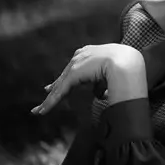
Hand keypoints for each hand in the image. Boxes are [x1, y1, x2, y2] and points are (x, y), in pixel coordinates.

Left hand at [31, 44, 145, 114]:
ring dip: (50, 100)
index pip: (75, 67)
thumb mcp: (112, 73)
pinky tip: (43, 111)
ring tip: (39, 111)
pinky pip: (60, 92)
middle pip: (64, 75)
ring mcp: (75, 65)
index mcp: (91, 53)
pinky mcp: (72, 75)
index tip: (58, 84)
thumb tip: (100, 94)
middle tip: (46, 92)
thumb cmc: (125, 65)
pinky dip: (51, 103)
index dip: (67, 77)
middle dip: (55, 86)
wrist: (125, 61)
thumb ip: (103, 82)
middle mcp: (80, 56)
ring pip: (60, 86)